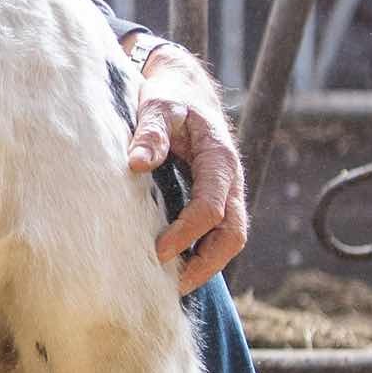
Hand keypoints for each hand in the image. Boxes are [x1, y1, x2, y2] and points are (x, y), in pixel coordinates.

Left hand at [124, 42, 248, 290]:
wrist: (183, 86)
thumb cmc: (168, 95)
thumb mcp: (157, 105)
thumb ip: (149, 131)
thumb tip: (138, 163)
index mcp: (220, 159)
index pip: (212, 207)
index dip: (188, 233)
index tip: (159, 251)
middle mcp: (230, 179)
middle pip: (233, 234)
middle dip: (207, 264)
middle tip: (173, 286)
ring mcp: (226, 190)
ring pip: (230, 237)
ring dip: (207, 264)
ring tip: (173, 286)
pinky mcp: (215, 196)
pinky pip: (218, 231)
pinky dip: (202, 253)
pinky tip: (174, 268)